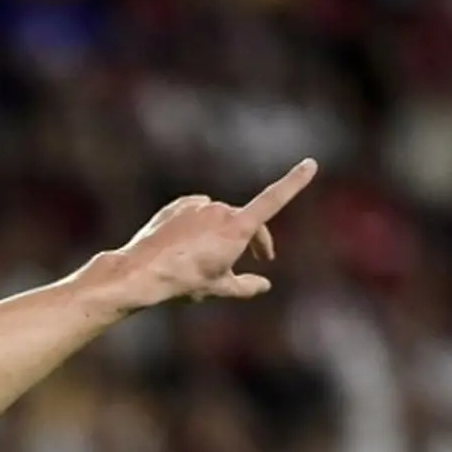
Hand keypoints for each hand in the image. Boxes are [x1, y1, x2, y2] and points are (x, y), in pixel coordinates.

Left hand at [112, 158, 316, 307]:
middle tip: (261, 258)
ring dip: (222, 235)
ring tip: (211, 261)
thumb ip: (246, 286)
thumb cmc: (183, 281)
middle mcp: (219, 210)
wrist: (140, 272)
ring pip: (218, 219)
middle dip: (254, 239)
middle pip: (245, 222)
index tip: (310, 164)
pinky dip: (199, 227)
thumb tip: (264, 286)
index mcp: (236, 227)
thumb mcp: (219, 287)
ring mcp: (196, 205)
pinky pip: (196, 214)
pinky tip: (188, 247)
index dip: (294, 182)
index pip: (273, 200)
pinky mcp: (177, 205)